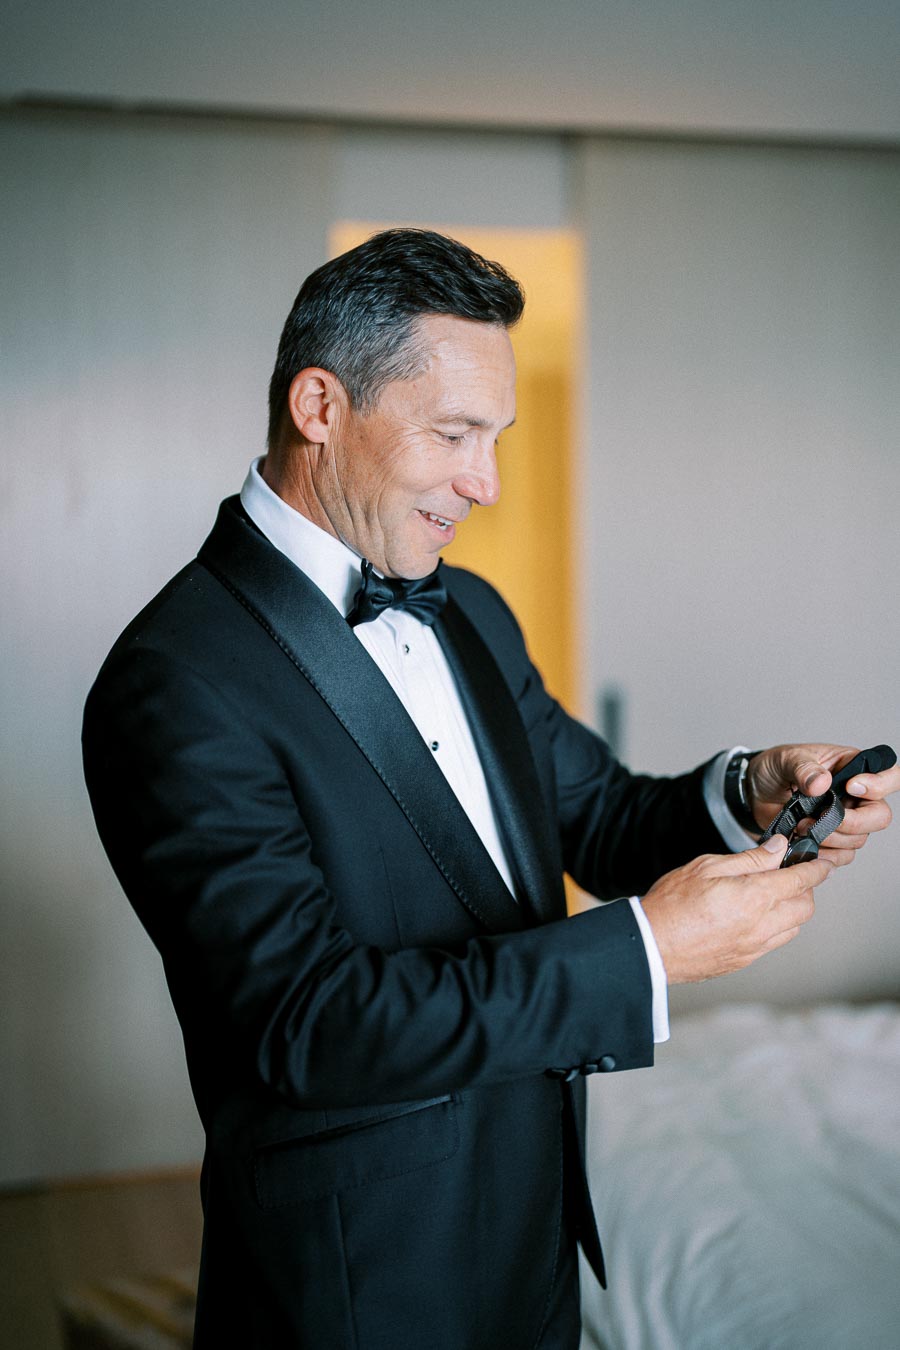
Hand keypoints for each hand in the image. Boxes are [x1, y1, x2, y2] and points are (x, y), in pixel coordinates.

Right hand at [642, 835, 830, 984]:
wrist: (651, 946)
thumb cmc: (672, 904)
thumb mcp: (707, 867)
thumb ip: (748, 859)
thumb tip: (777, 848)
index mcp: (755, 897)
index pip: (801, 881)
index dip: (816, 869)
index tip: (822, 863)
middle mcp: (761, 925)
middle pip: (805, 907)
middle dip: (805, 889)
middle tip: (789, 875)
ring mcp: (754, 947)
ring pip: (793, 928)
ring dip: (791, 910)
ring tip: (771, 895)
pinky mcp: (744, 960)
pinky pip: (774, 943)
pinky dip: (776, 927)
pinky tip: (756, 916)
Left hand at [747, 743, 899, 865]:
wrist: (753, 792)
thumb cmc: (775, 769)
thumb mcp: (785, 760)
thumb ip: (803, 768)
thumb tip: (821, 783)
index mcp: (852, 767)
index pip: (889, 775)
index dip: (880, 785)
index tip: (851, 787)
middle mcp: (855, 796)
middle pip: (879, 816)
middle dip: (852, 822)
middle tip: (823, 818)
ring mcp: (845, 820)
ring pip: (858, 839)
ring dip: (830, 838)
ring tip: (802, 825)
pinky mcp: (831, 840)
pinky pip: (841, 855)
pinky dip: (823, 853)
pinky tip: (804, 842)